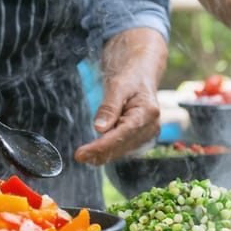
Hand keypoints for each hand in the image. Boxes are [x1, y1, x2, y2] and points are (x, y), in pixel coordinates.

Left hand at [74, 28, 165, 164]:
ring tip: (85, 153)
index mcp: (148, 113)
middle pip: (122, 147)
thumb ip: (109, 107)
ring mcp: (148, 134)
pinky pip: (124, 148)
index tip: (82, 154)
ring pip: (123, 151)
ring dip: (104, 154)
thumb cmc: (131, 77)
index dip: (101, 147)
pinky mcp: (142, 137)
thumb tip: (99, 128)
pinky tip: (97, 150)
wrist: (142, 75)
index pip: (122, 136)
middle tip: (79, 156)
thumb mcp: (118, 85)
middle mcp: (152, 127)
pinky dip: (110, 150)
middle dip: (100, 153)